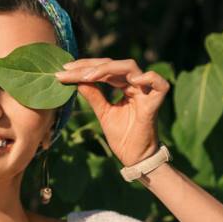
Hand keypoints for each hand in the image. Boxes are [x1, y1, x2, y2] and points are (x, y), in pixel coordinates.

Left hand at [55, 58, 169, 166]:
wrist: (134, 157)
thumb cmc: (122, 136)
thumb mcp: (103, 113)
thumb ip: (93, 95)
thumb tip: (77, 80)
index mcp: (124, 85)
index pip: (104, 69)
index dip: (84, 67)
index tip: (63, 71)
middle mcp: (136, 84)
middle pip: (113, 64)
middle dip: (90, 66)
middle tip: (68, 71)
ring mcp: (146, 91)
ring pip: (130, 67)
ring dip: (106, 69)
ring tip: (87, 77)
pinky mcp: (155, 102)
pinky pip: (159, 83)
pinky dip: (147, 78)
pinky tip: (129, 81)